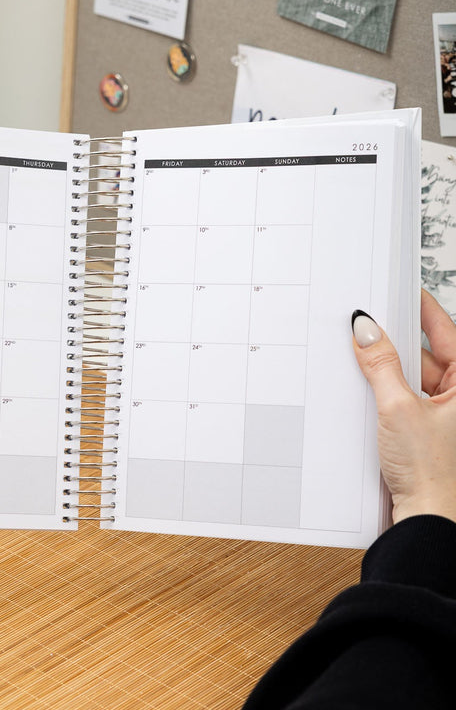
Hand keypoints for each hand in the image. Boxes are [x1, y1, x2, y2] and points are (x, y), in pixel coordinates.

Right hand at [352, 290, 455, 524]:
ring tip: (362, 366)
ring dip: (386, 371)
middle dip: (395, 344)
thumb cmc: (433, 475)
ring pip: (410, 377)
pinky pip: (402, 398)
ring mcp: (443, 414)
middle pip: (426, 355)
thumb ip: (380, 364)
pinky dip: (384, 392)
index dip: (423, 309)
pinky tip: (365, 391)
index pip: (447, 331)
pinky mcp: (424, 430)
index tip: (402, 289)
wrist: (428, 520)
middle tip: (366, 328)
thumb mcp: (398, 408)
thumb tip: (367, 330)